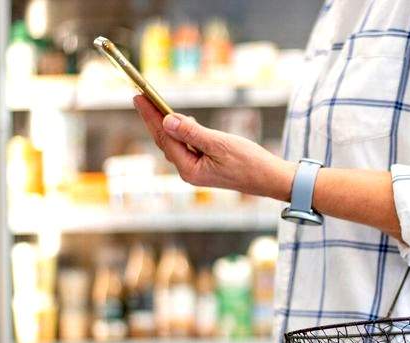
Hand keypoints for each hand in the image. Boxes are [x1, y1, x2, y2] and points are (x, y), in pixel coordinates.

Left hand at [133, 95, 293, 200]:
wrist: (270, 178)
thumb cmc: (249, 163)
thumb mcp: (220, 144)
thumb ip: (192, 133)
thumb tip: (168, 120)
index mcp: (189, 169)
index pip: (164, 137)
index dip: (150, 116)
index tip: (139, 96)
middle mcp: (189, 172)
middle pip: (165, 140)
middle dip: (153, 118)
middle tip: (141, 96)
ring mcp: (196, 169)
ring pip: (175, 143)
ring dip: (167, 124)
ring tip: (156, 105)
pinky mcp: (205, 166)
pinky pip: (186, 146)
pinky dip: (182, 132)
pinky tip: (183, 122)